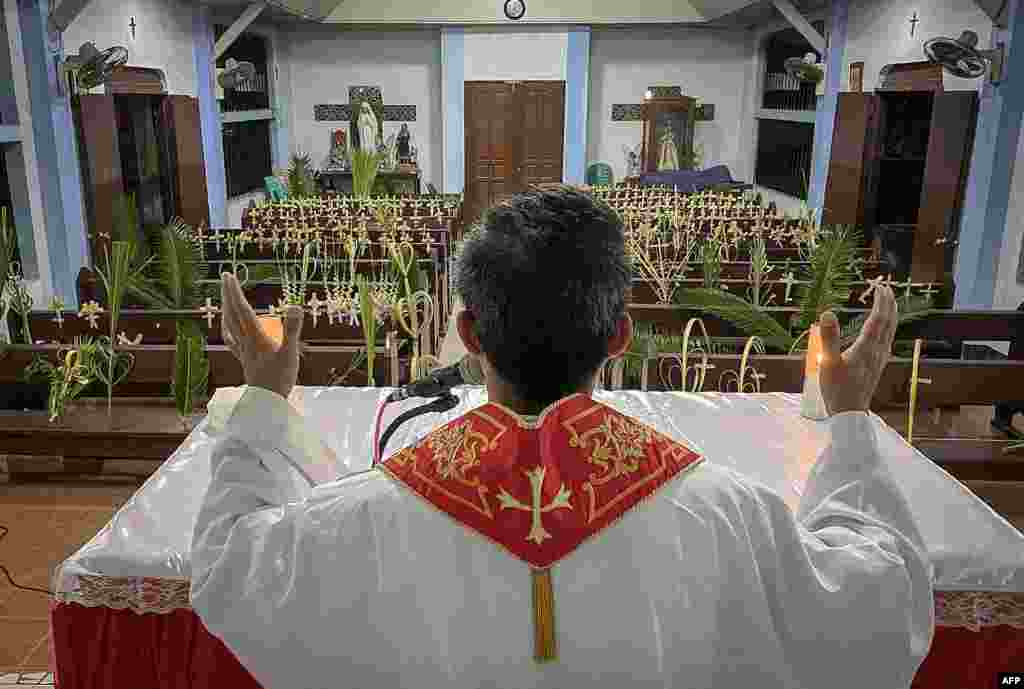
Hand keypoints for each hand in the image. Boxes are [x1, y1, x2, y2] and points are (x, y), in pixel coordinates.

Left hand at [220, 273, 303, 399]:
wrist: (267, 404)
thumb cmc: (280, 380)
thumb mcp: (290, 353)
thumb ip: (292, 330)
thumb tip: (295, 305)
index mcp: (254, 336)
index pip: (241, 309)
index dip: (234, 291)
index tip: (229, 275)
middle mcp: (245, 341)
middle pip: (232, 314)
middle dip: (228, 295)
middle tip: (226, 278)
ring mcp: (243, 351)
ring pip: (229, 326)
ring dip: (226, 309)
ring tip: (225, 298)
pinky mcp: (245, 360)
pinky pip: (232, 340)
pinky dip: (228, 329)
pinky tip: (229, 328)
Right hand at [818, 284, 897, 415]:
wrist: (850, 413)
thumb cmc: (837, 389)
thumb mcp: (827, 362)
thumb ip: (828, 337)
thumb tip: (828, 312)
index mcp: (866, 348)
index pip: (878, 319)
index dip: (880, 301)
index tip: (879, 286)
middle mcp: (878, 351)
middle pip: (889, 322)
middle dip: (889, 303)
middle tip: (885, 287)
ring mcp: (880, 359)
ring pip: (891, 331)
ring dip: (891, 314)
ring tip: (888, 302)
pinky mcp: (878, 365)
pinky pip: (888, 340)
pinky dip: (889, 328)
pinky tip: (885, 330)